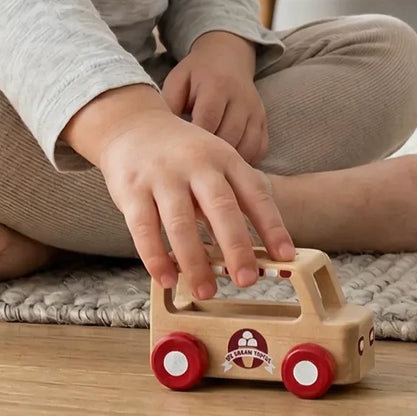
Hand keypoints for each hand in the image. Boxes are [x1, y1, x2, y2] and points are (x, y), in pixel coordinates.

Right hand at [60, 88, 293, 299]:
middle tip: (247, 280)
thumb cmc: (181, 153)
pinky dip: (156, 257)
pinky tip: (167, 279)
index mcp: (224, 158)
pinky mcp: (132, 189)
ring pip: (181, 222)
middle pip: (220, 207)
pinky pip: (144, 228)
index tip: (285, 255)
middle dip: (236, 246)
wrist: (131, 124)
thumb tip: (250, 252)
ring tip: (206, 291)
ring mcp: (162, 176)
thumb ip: (230, 199)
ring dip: (195, 261)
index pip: (254, 193)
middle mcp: (196, 164)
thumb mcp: (213, 162)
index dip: (272, 225)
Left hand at [162, 34, 268, 163]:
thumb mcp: (178, 80)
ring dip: (229, 161)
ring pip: (247, 146)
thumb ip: (170, 105)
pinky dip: (247, 160)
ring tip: (211, 167)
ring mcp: (255, 110)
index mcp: (216, 85)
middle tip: (196, 166)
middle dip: (212, 155)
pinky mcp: (263, 120)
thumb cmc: (197, 73)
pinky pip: (260, 148)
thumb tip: (165, 136)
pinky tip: (229, 162)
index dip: (196, 140)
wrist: (228, 56)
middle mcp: (241, 98)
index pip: (208, 119)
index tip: (182, 155)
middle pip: (229, 136)